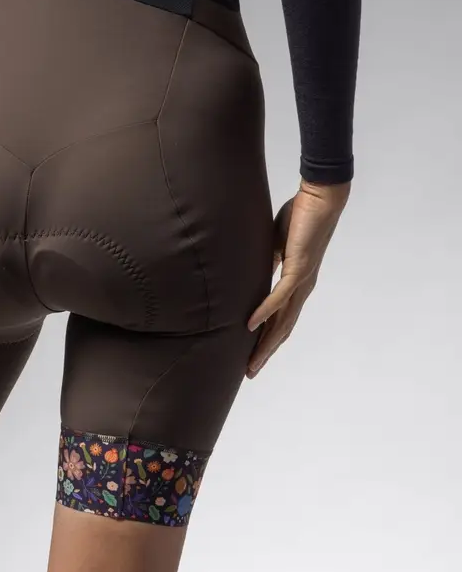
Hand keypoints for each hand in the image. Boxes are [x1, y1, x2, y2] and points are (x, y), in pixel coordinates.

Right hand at [246, 178, 350, 378]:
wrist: (320, 199)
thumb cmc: (299, 217)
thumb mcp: (277, 245)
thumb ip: (269, 262)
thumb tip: (256, 272)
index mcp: (297, 283)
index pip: (282, 319)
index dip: (268, 339)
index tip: (253, 355)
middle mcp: (302, 288)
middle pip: (283, 329)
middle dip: (266, 352)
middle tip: (250, 372)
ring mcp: (302, 281)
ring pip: (283, 321)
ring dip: (266, 343)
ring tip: (252, 361)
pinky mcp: (299, 269)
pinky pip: (280, 296)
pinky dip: (265, 312)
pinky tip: (250, 325)